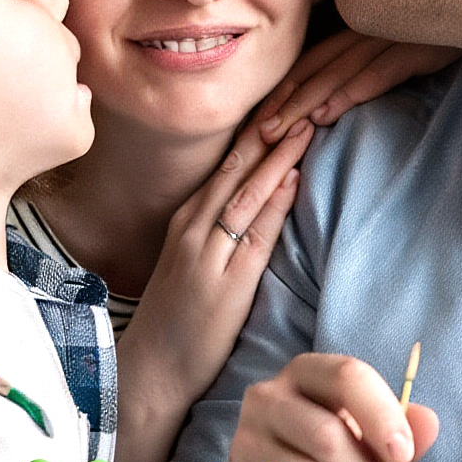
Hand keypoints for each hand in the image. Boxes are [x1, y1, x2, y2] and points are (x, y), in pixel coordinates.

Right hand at [112, 116, 314, 461]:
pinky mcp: (225, 284)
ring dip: (278, 155)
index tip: (288, 97)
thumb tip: (262, 201)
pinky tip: (293, 178)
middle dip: (272, 128)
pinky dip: (273, 202)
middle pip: (238, 166)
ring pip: (246, 192)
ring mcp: (207, 254)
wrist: (152, 371)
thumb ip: (221, 232)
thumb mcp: (193, 264)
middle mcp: (194, 228)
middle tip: (304, 91)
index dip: (259, 129)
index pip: (229, 163)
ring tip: (308, 122)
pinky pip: (254, 234)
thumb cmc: (177, 321)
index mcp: (188, 220)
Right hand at [229, 353, 439, 461]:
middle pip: (327, 438)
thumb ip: (403, 426)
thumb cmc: (332, 451)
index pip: (347, 377)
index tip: (403, 455)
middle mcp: (266, 399)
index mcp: (305, 373)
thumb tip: (428, 425)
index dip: (383, 417)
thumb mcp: (369, 430)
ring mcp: (245, 446)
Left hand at [256, 30, 458, 140]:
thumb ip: (372, 59)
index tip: (257, 117)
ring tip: (279, 131)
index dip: (283, 88)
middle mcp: (367, 30)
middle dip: (283, 102)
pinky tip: (327, 115)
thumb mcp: (401, 41)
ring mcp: (389, 38)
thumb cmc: (444, 27)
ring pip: (337, 74)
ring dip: (305, 104)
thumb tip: (339, 96)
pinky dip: (349, 95)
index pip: (311, 60)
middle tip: (255, 134)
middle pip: (315, 68)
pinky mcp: (414, 49)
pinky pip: (376, 74)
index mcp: (360, 27)